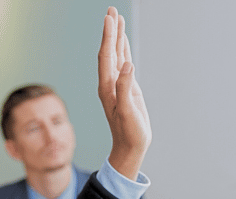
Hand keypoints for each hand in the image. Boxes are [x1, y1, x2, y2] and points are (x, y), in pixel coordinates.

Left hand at [98, 6, 150, 180]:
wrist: (129, 147)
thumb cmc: (129, 133)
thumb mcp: (127, 112)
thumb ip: (125, 88)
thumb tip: (127, 65)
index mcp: (107, 87)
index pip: (106, 56)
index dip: (108, 36)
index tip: (109, 18)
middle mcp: (109, 83)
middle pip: (108, 51)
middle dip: (110, 30)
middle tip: (111, 10)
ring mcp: (117, 85)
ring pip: (115, 55)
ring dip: (116, 37)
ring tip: (117, 19)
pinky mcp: (126, 88)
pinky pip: (122, 64)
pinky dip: (123, 50)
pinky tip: (123, 43)